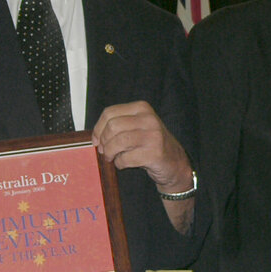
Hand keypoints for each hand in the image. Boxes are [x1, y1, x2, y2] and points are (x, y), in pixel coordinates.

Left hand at [92, 101, 194, 232]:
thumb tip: (95, 137)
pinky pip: (126, 158)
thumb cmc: (150, 144)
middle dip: (104, 141)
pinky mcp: (154, 153)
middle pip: (112, 126)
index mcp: (142, 108)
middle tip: (105, 151)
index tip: (96, 140)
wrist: (174, 163)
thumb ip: (118, 126)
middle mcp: (149, 119)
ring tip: (113, 158)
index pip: (109, 113)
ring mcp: (153, 136)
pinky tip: (124, 163)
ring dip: (110, 153)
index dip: (98, 128)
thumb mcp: (137, 127)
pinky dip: (120, 163)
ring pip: (118, 142)